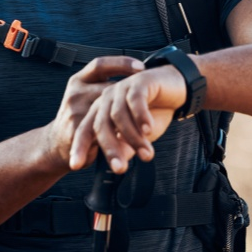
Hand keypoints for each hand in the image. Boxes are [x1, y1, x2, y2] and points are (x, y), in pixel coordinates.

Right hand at [44, 56, 144, 172]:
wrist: (54, 144)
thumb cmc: (80, 117)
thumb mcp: (87, 96)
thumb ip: (106, 89)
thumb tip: (138, 76)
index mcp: (79, 80)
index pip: (100, 64)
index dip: (121, 63)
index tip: (142, 68)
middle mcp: (76, 92)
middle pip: (109, 90)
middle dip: (131, 97)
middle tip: (153, 99)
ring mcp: (74, 111)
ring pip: (108, 113)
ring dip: (130, 123)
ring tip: (150, 126)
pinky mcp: (76, 130)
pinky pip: (102, 133)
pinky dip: (120, 138)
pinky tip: (134, 143)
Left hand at [69, 64, 185, 172]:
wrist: (176, 87)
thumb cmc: (154, 111)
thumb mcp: (138, 136)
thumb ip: (125, 148)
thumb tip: (116, 167)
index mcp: (101, 111)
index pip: (85, 131)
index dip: (79, 148)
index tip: (75, 166)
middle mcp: (107, 99)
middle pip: (100, 125)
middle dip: (109, 148)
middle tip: (120, 169)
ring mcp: (121, 89)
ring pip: (119, 115)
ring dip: (133, 137)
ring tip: (146, 154)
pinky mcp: (139, 81)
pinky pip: (136, 100)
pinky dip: (141, 116)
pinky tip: (148, 130)